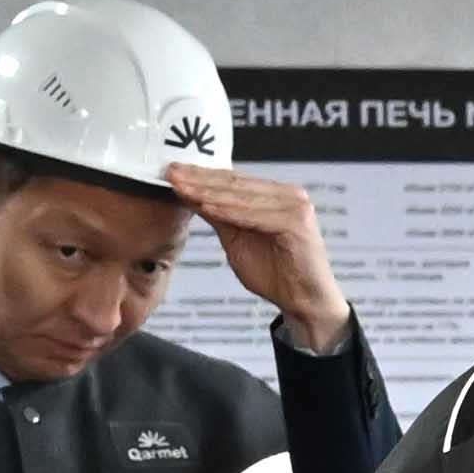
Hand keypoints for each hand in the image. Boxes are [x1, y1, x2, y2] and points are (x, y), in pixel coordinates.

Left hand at [169, 163, 355, 351]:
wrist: (302, 301)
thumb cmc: (274, 272)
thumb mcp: (236, 239)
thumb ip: (218, 216)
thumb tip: (188, 193)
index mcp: (275, 195)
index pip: (233, 180)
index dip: (201, 175)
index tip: (172, 172)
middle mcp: (288, 195)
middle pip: (236, 184)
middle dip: (200, 179)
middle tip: (171, 173)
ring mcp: (295, 207)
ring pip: (242, 197)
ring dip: (209, 192)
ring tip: (181, 187)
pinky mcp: (297, 223)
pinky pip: (255, 215)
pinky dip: (230, 211)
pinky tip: (206, 206)